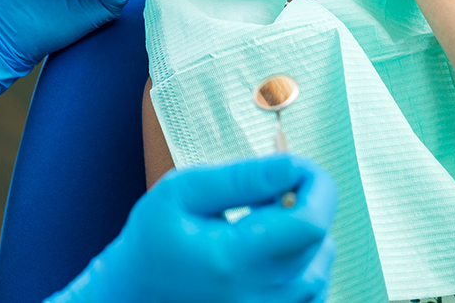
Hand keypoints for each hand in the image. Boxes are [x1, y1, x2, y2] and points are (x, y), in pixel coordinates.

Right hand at [49, 155, 337, 302]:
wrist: (133, 296)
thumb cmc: (151, 241)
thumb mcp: (181, 193)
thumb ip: (239, 179)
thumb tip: (291, 166)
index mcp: (234, 259)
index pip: (311, 223)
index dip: (316, 185)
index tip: (295, 166)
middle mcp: (260, 295)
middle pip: (319, 241)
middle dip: (304, 202)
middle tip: (264, 190)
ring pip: (321, 266)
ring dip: (304, 234)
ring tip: (259, 223)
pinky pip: (312, 291)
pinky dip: (303, 264)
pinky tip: (267, 251)